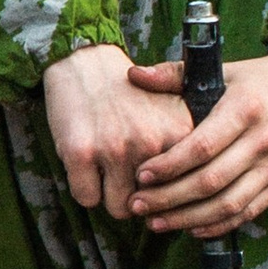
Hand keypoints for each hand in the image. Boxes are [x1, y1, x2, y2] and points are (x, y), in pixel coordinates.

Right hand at [42, 43, 191, 219]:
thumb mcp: (170, 110)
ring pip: (120, 208)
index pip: (185, 190)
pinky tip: (85, 167)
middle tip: (128, 180)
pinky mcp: (80, 153)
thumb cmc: (128, 92)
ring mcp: (114, 148)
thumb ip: (185, 148)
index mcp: (179, 133)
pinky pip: (86, 198)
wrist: (85, 60)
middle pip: (152, 204)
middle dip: (140, 200)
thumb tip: (187, 200)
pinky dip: (84, 189)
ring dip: (111, 197)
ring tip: (106, 173)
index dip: (170, 194)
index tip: (159, 188)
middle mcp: (151, 142)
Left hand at [127, 49, 267, 235]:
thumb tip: (134, 76)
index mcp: (243, 110)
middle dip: (169, 198)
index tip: (141, 175)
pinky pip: (249, 213)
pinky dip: (219, 225)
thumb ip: (175, 74)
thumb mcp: (222, 70)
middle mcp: (262, 142)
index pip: (201, 147)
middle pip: (210, 182)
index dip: (169, 165)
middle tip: (138, 205)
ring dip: (189, 219)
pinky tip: (192, 229)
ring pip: (228, 204)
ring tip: (157, 222)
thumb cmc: (261, 79)